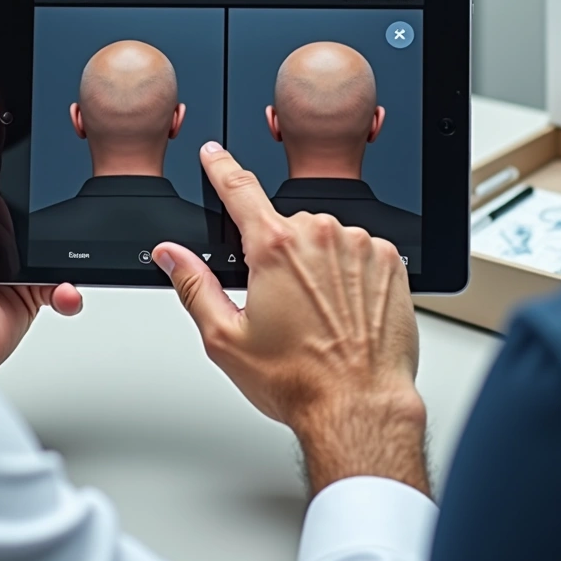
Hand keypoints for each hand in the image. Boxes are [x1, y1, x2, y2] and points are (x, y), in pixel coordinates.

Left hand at [0, 72, 81, 366]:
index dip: (21, 128)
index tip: (48, 113)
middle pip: (38, 185)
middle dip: (56, 188)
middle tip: (64, 186)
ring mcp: (12, 252)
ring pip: (59, 232)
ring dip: (69, 241)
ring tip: (62, 243)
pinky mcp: (31, 286)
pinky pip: (66, 277)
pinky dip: (70, 283)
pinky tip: (61, 282)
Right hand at [153, 143, 427, 496]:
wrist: (360, 405)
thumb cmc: (300, 380)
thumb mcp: (226, 339)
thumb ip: (194, 286)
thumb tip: (172, 256)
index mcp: (275, 249)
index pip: (239, 189)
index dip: (221, 168)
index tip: (214, 155)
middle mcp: (320, 236)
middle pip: (285, 227)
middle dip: (277, 256)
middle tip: (281, 305)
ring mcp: (360, 246)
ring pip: (325, 239)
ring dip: (316, 266)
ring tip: (317, 317)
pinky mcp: (389, 262)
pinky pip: (359, 253)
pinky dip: (349, 275)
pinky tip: (344, 312)